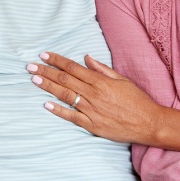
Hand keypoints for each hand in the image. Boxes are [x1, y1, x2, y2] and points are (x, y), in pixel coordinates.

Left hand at [29, 52, 163, 144]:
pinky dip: (58, 110)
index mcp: (100, 81)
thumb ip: (102, 69)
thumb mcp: (122, 80)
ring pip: (65, 96)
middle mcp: (93, 94)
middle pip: (65, 80)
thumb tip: (86, 58)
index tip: (43, 55)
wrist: (149, 123)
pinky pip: (72, 116)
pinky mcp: (92, 125)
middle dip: (46, 71)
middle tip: (30, 66)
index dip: (56, 60)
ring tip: (34, 80)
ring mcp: (91, 110)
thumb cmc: (137, 100)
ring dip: (48, 87)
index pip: (73, 67)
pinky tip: (46, 104)